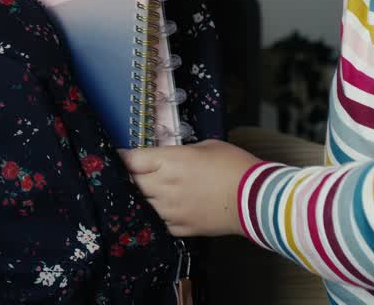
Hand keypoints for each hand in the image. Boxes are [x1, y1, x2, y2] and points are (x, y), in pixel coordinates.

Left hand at [119, 139, 261, 236]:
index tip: (116, 156)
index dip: (120, 157)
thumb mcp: (205, 146)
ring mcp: (171, 211)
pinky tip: (164, 207)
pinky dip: (157, 214)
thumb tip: (166, 157)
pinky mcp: (181, 228)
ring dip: (142, 196)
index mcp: (170, 162)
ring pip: (142, 204)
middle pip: (131, 183)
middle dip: (129, 177)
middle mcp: (165, 187)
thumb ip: (179, 152)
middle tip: (131, 172)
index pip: (131, 160)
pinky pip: (158, 221)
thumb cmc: (235, 166)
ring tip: (147, 190)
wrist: (257, 199)